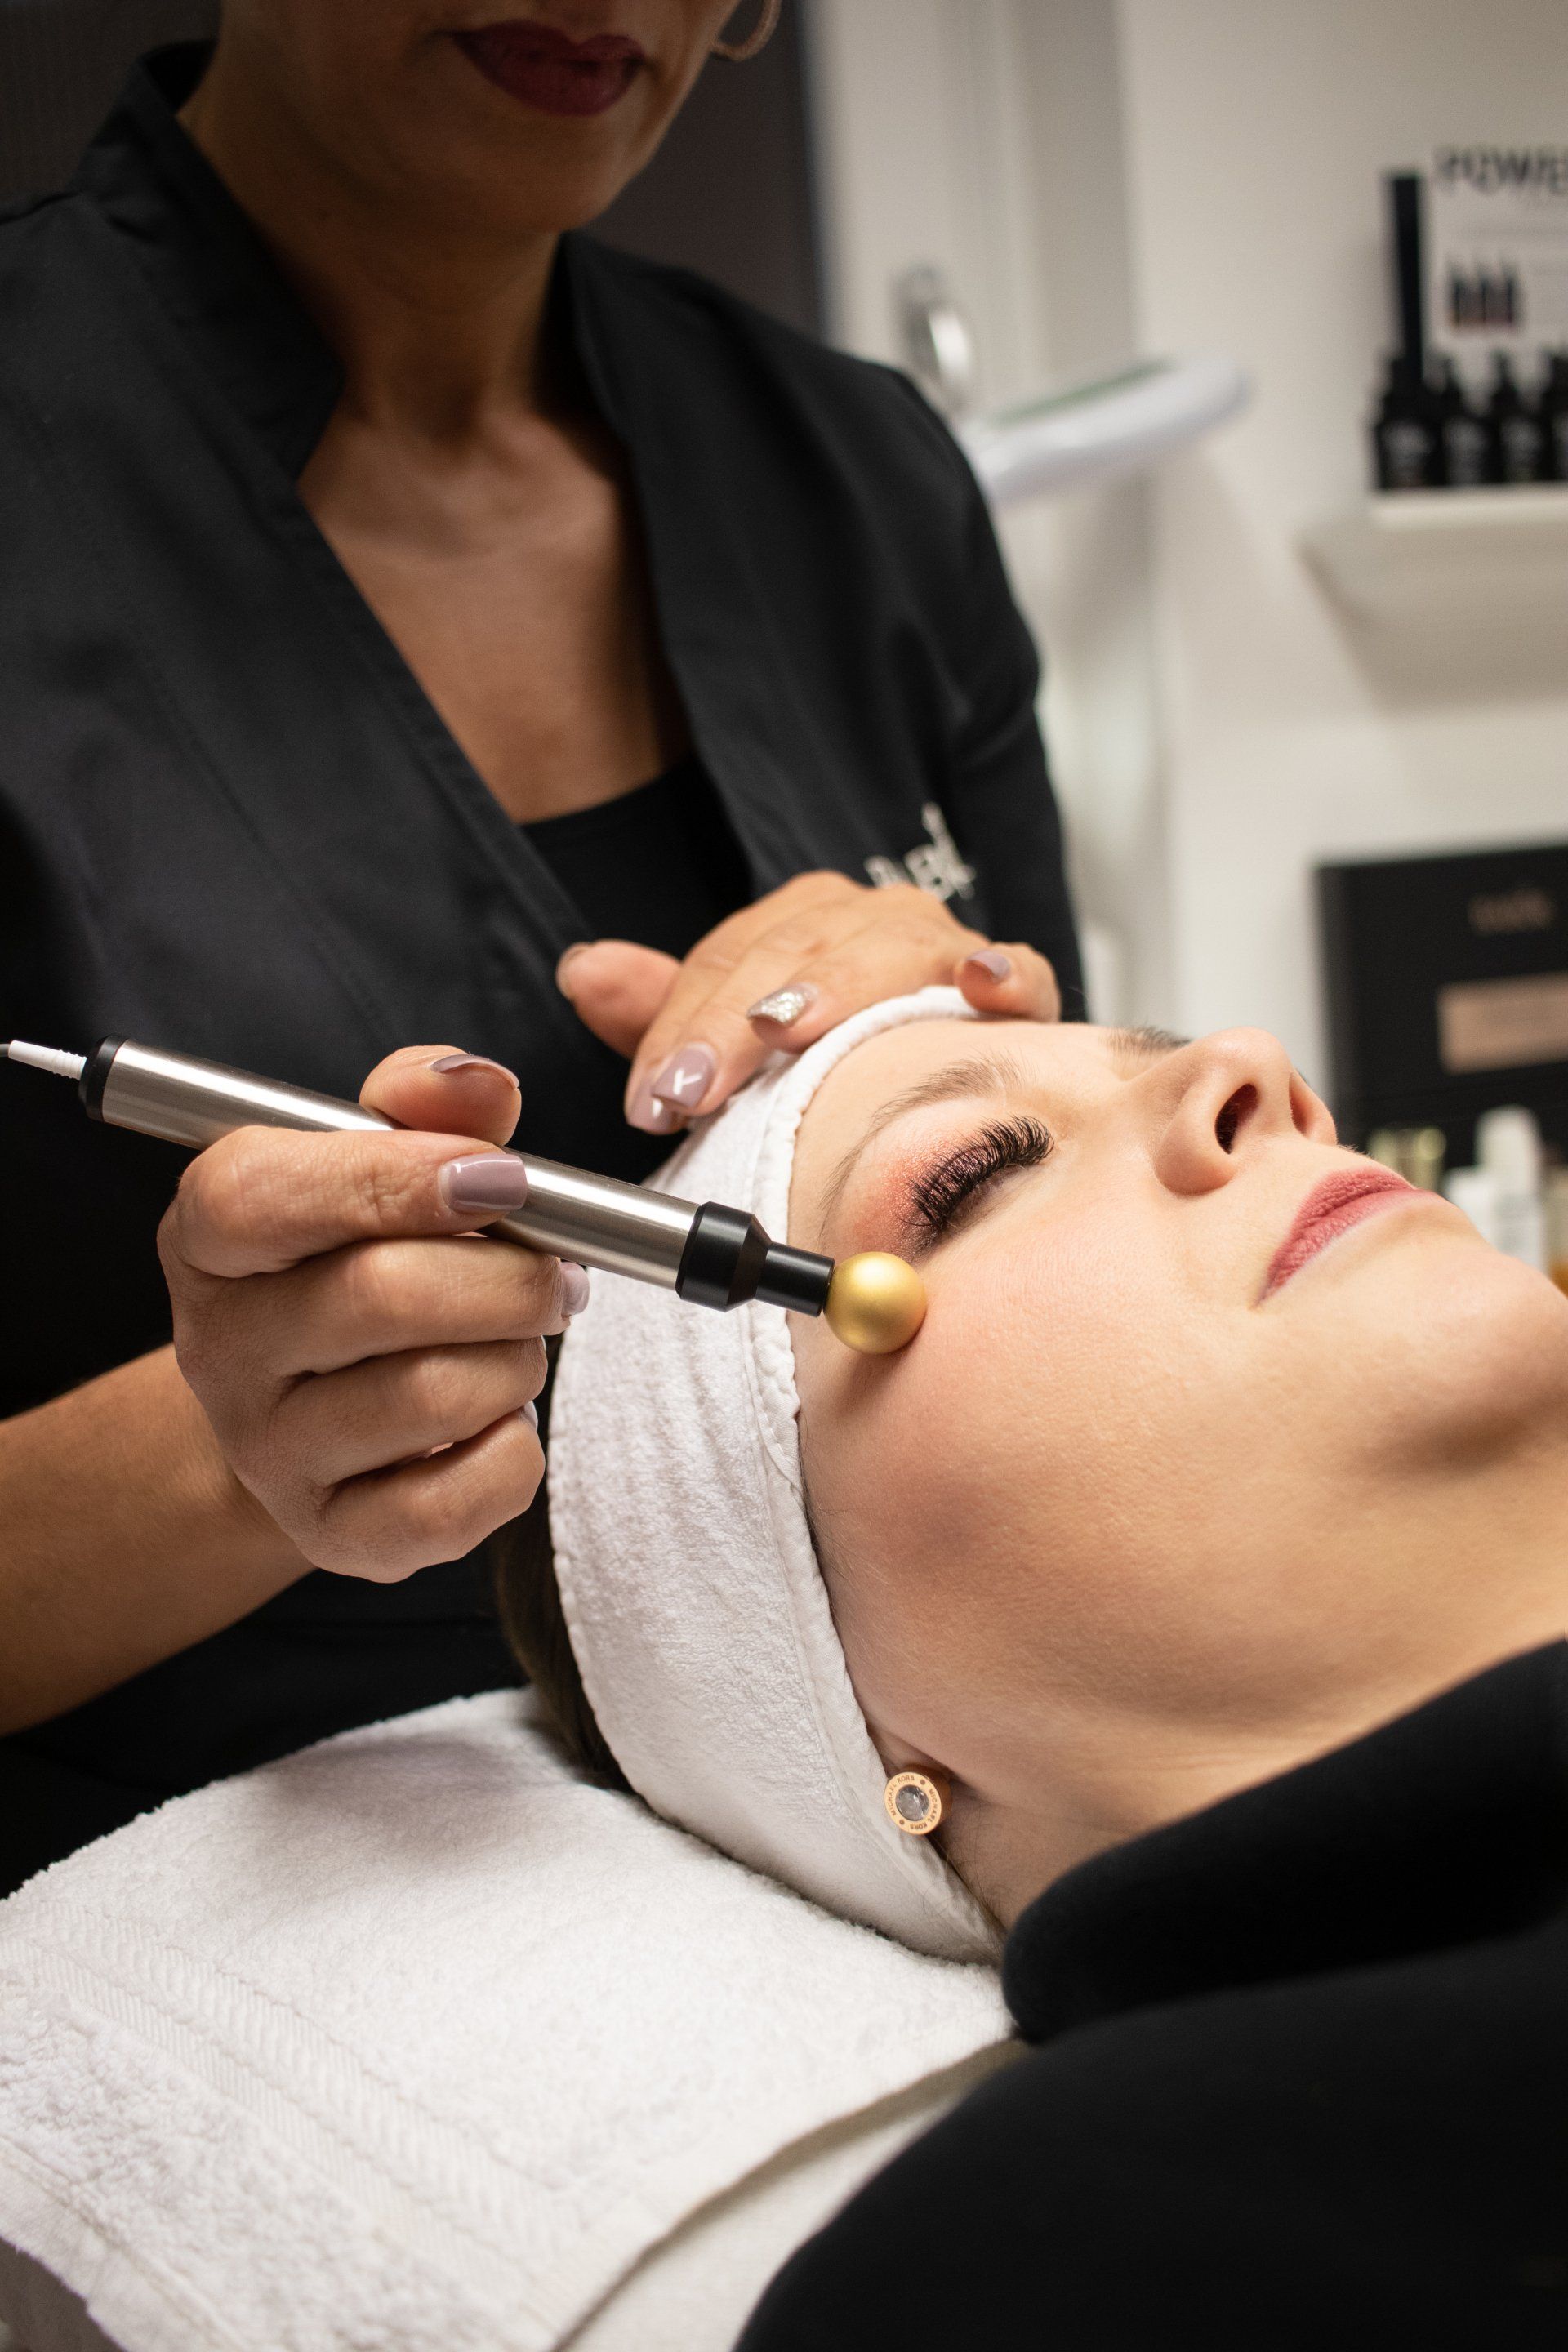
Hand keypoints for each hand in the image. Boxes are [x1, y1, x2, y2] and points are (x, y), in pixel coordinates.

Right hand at [158, 1049, 583, 1579]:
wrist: (319, 1407)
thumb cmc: (360, 1259)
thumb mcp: (378, 1160)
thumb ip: (429, 1105)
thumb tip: (485, 1089)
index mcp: (210, 1235)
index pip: (261, 1195)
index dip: (392, 1179)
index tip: (502, 1177)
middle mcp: (220, 1348)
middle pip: (378, 1297)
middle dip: (508, 1276)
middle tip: (558, 1271)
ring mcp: (269, 1453)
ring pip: (434, 1396)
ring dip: (519, 1357)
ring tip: (522, 1338)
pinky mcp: (334, 1537)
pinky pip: (461, 1500)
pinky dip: (516, 1452)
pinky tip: (501, 1419)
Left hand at [556, 871, 1060, 1132]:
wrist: (944, 1075)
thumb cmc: (831, 1060)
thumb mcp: (734, 1043)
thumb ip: (662, 1012)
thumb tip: (582, 970)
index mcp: (803, 921)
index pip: (728, 959)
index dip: (681, 1025)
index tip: (651, 1097)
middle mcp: (871, 920)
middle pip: (796, 951)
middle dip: (734, 1022)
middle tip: (692, 1089)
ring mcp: (946, 946)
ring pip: (894, 948)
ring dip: (839, 986)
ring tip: (790, 1028)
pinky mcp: (1017, 990)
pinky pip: (1022, 972)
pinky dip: (1005, 973)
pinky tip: (983, 986)